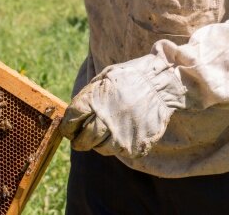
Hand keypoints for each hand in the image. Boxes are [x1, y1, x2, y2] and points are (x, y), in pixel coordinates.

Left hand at [60, 53, 185, 158]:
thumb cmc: (130, 78)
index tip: (68, 130)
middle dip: (79, 141)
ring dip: (99, 143)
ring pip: (100, 149)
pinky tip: (124, 132)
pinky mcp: (134, 146)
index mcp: (94, 100)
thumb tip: (72, 116)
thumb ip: (87, 97)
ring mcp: (121, 135)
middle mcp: (106, 119)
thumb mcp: (104, 78)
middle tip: (80, 140)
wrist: (161, 83)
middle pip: (83, 140)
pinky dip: (118, 145)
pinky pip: (119, 152)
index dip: (67, 127)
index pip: (71, 120)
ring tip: (106, 133)